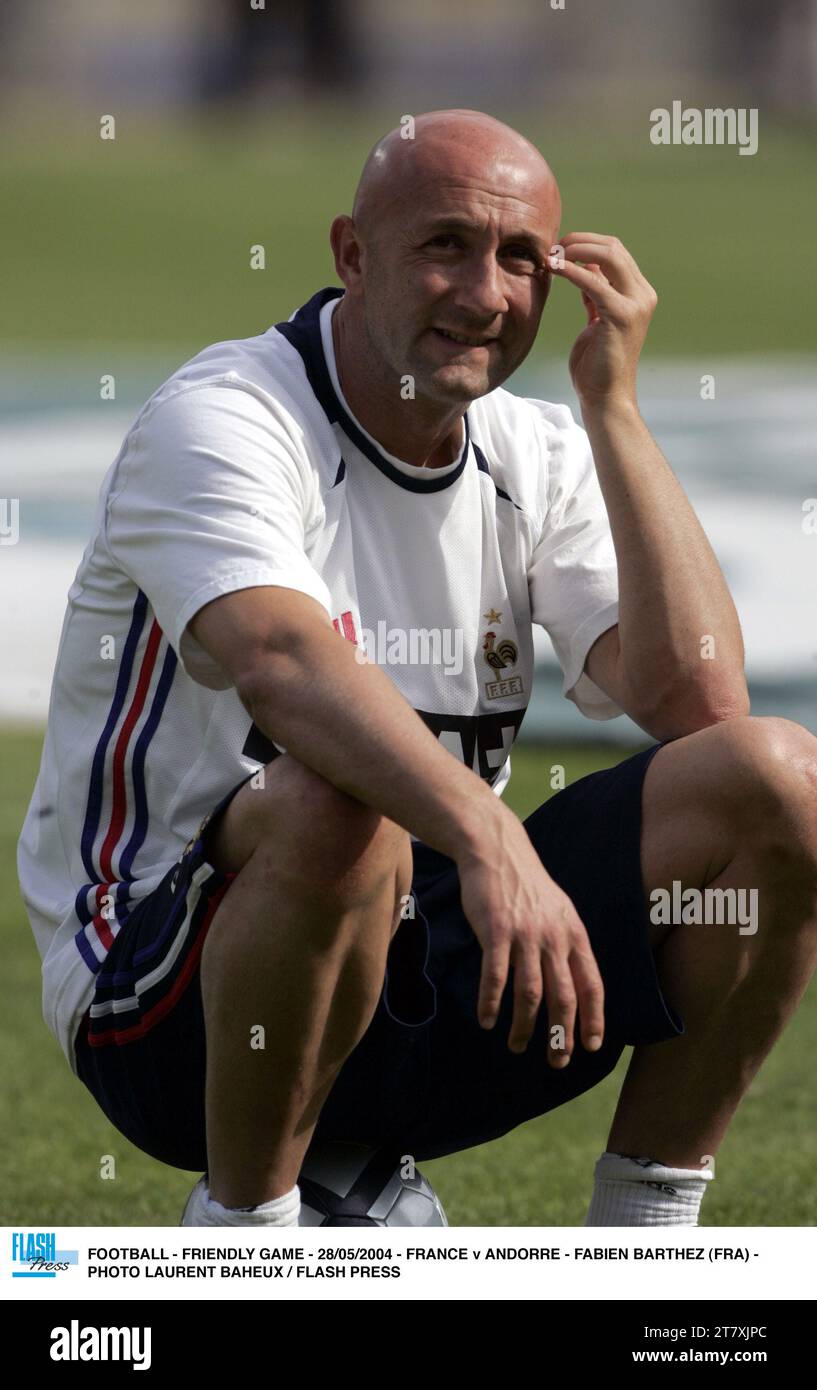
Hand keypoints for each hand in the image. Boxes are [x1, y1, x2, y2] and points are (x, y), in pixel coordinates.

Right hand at [456, 812, 604, 1063]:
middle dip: (562, 1035)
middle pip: (564, 997)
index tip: (590, 1046)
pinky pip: (495, 977)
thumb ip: (566, 944)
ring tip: (517, 1046)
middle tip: (556, 1060)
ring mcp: (525, 935)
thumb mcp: (558, 911)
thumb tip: (573, 981)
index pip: (592, 984)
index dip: (593, 1018)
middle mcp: (554, 938)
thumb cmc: (525, 885)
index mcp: (573, 934)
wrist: (496, 850)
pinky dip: (491, 1003)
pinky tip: (487, 1020)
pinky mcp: (496, 932)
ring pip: (530, 994)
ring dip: (525, 1027)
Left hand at [547, 232, 657, 411]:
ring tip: (551, 256)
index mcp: (639, 293)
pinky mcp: (622, 316)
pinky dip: (572, 271)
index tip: (559, 249)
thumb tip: (585, 264)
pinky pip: (593, 282)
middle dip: (580, 241)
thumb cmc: (597, 363)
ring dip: (575, 250)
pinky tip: (554, 269)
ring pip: (608, 256)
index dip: (586, 243)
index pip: (615, 252)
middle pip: (613, 248)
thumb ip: (596, 292)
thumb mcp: (597, 318)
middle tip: (553, 248)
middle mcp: (642, 294)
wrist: (605, 396)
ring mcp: (636, 304)